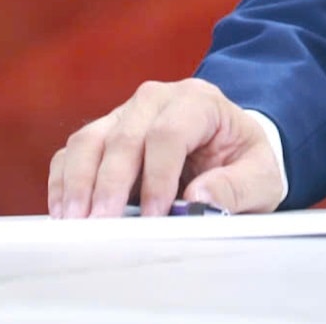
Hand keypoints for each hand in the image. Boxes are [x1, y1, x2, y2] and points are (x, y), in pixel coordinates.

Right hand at [47, 78, 286, 217]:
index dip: (158, 175)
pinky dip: (64, 181)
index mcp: (199, 102)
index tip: (153, 215)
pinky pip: (72, 152)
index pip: (169, 132)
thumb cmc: (242, 164)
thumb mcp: (261, 178)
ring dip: (78, 183)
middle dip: (110, 184)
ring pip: (89, 140)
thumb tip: (199, 199)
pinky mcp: (102, 135)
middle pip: (124, 136)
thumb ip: (237, 188)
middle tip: (101, 225)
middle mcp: (156, 99)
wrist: (228, 153)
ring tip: (76, 222)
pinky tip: (65, 212)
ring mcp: (123, 114)